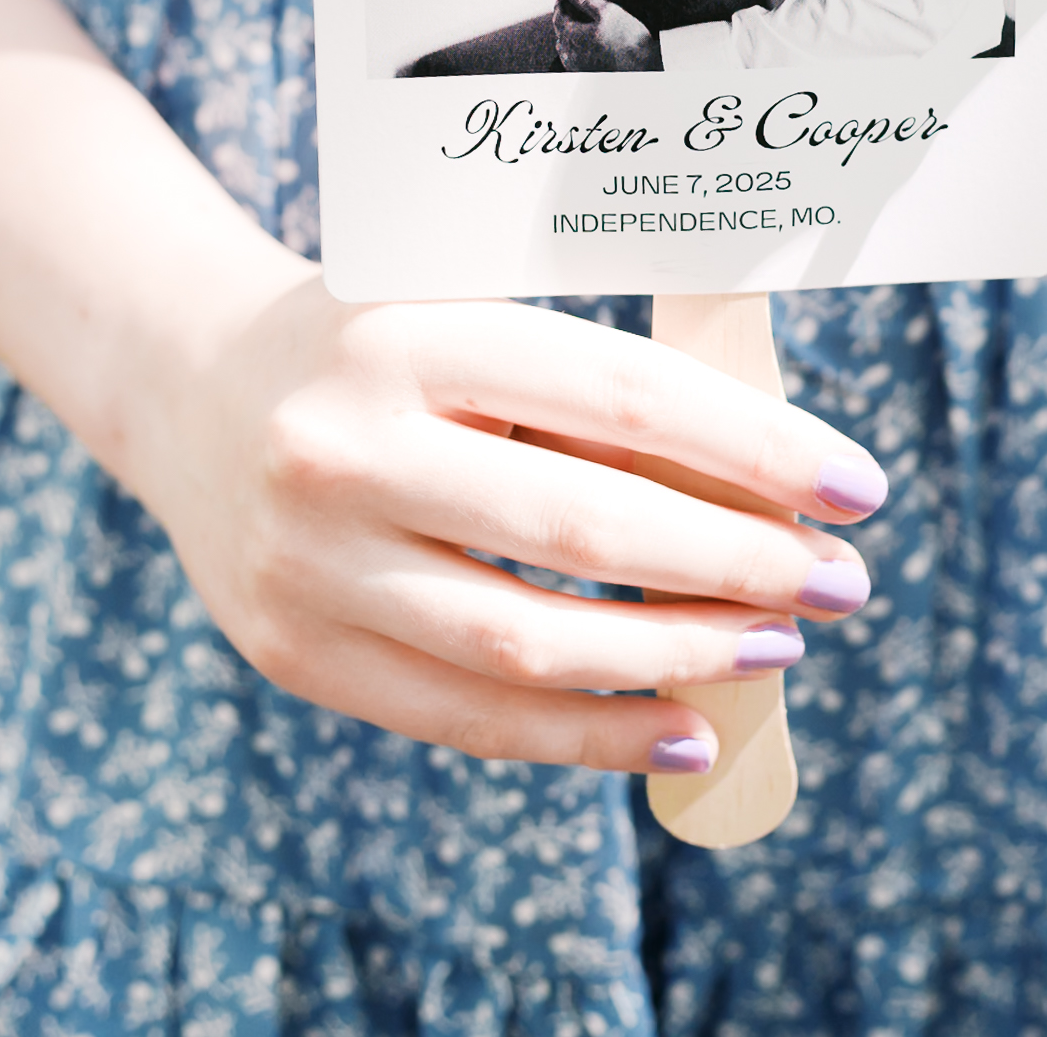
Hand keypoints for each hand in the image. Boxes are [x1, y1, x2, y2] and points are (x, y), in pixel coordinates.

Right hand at [137, 274, 886, 774]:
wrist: (189, 383)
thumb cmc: (379, 332)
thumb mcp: (471, 308)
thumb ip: (596, 378)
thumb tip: (771, 473)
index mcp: (410, 333)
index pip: (620, 399)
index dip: (754, 451)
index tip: (856, 488)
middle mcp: (346, 447)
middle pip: (584, 530)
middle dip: (737, 566)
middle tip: (838, 584)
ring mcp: (311, 562)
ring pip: (529, 644)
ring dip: (677, 659)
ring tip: (775, 651)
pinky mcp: (296, 652)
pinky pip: (467, 718)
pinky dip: (588, 738)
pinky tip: (682, 725)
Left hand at [554, 0, 660, 71]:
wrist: (645, 68)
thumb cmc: (628, 41)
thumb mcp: (607, 10)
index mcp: (571, 36)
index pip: (558, 17)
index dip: (560, 6)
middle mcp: (570, 54)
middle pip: (560, 33)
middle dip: (563, 21)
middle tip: (569, 11)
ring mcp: (578, 67)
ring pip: (566, 49)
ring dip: (569, 37)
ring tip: (578, 28)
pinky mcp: (588, 76)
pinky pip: (575, 61)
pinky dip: (577, 50)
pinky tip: (588, 48)